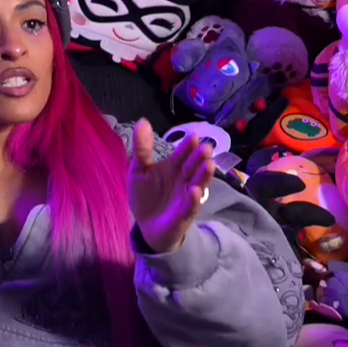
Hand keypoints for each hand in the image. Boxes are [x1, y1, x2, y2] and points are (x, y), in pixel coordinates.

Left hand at [128, 119, 216, 254]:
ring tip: (209, 165)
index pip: (182, 154)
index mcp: (174, 167)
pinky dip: (193, 199)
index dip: (187, 146)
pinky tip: (195, 191)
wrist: (147, 225)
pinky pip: (191, 205)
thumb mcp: (138, 170)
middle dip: (199, 157)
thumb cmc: (146, 195)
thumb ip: (142, 148)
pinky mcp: (184, 213)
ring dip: (203, 175)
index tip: (193, 136)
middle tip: (206, 147)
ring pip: (198, 183)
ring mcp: (187, 196)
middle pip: (193, 166)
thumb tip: (143, 121)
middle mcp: (184, 179)